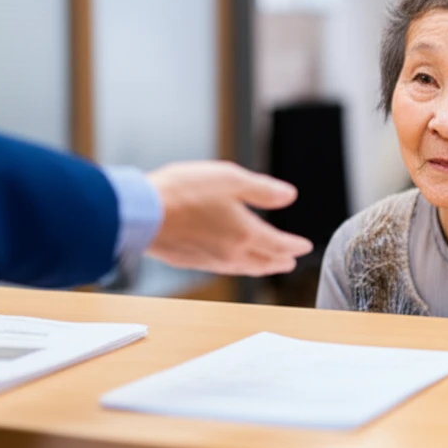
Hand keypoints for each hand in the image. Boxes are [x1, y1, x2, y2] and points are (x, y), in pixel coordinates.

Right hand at [145, 161, 312, 276]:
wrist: (143, 213)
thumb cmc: (185, 192)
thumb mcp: (231, 179)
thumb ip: (262, 190)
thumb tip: (289, 196)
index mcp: (245, 233)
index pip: (278, 244)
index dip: (294, 245)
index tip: (304, 246)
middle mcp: (231, 252)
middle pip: (263, 262)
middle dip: (279, 261)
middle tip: (290, 262)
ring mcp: (209, 260)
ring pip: (243, 268)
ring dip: (260, 267)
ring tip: (266, 265)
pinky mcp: (189, 262)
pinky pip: (222, 268)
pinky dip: (236, 266)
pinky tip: (230, 261)